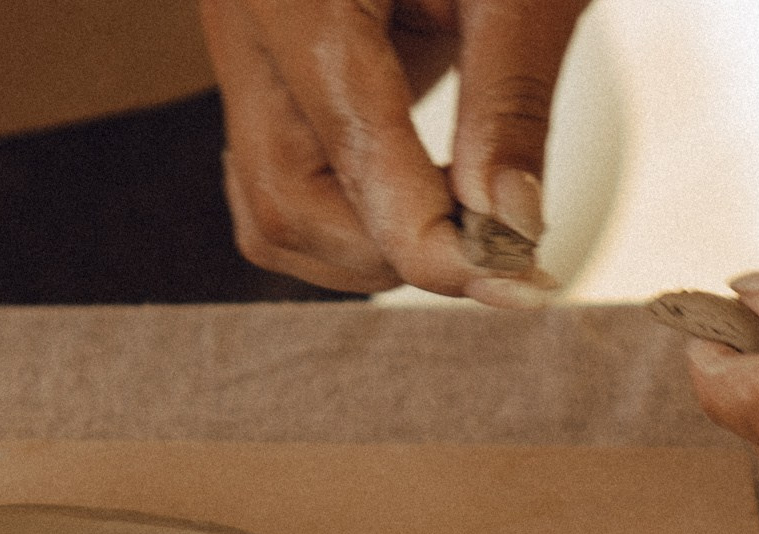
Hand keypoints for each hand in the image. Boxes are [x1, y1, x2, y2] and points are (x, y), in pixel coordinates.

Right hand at [199, 0, 582, 302]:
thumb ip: (511, 101)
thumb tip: (512, 227)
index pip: (352, 148)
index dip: (432, 237)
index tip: (514, 282)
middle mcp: (247, 19)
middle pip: (284, 203)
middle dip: (391, 249)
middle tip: (493, 244)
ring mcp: (244, 47)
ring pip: (270, 212)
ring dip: (368, 245)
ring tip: (464, 209)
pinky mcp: (266, 68)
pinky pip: (277, 180)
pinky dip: (350, 212)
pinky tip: (423, 187)